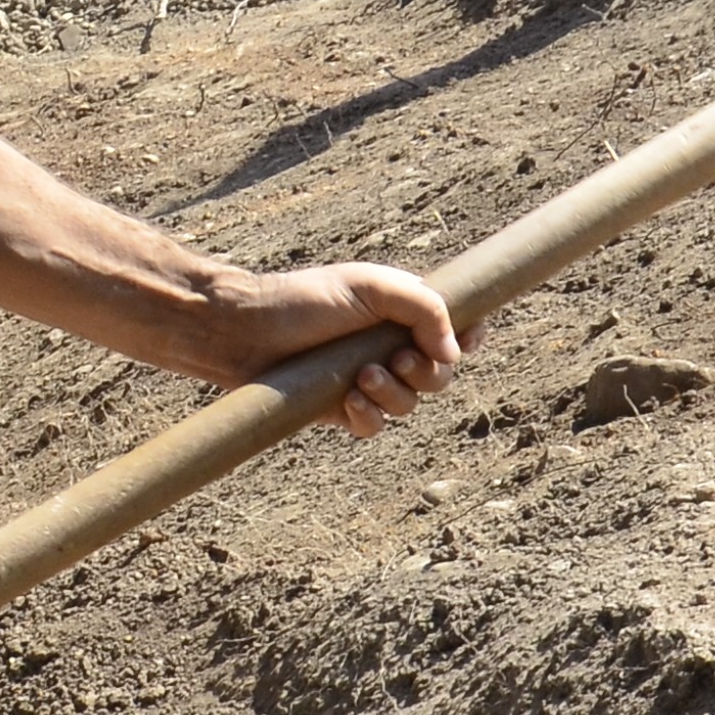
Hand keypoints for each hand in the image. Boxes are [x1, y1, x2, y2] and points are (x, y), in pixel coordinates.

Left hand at [208, 262, 461, 439]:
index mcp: (402, 313)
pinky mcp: (340, 409)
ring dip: (394, 394)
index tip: (468, 339)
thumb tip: (456, 352)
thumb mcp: (370, 286)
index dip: (468, 338)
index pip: (454, 329)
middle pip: (440, 376)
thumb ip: (423, 308)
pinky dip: (369, 417)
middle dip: (427, 373)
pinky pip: (374, 428)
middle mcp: (389, 347)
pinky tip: (349, 402)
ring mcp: (366, 380)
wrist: (246, 331)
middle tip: (396, 359)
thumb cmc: (304, 300)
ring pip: (409, 405)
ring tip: (362, 376)